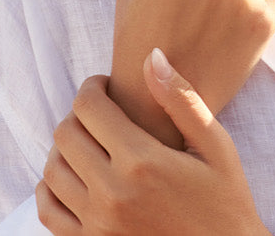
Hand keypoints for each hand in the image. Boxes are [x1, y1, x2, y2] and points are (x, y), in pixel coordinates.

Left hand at [37, 50, 271, 234]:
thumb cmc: (226, 201)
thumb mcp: (216, 146)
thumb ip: (181, 100)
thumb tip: (151, 56)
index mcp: (142, 160)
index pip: (89, 107)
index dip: (92, 87)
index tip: (105, 85)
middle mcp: (113, 192)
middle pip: (65, 134)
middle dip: (79, 113)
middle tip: (101, 112)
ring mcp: (97, 223)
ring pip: (51, 170)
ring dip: (64, 148)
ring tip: (90, 142)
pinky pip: (49, 210)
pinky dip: (50, 187)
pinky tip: (75, 176)